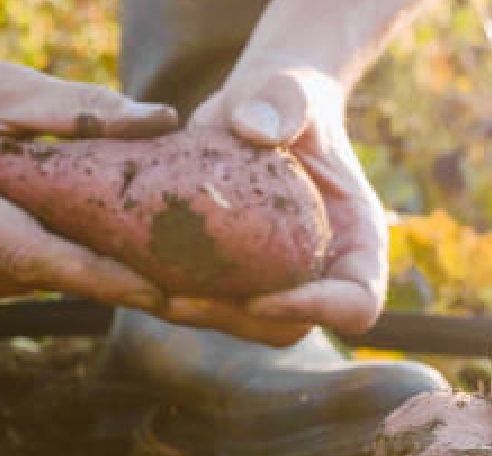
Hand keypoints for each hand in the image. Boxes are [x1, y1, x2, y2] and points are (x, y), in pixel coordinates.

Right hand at [0, 39, 179, 309]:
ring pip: (25, 282)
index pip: (35, 256)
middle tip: (176, 275)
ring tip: (131, 250)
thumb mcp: (5, 89)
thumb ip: (82, 110)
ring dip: (71, 267)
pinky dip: (38, 264)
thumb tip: (162, 119)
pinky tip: (66, 239)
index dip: (101, 279)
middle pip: (37, 274)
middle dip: (105, 274)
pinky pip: (3, 279)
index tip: (161, 293)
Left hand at [161, 67, 387, 345]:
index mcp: (358, 241)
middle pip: (294, 326)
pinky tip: (133, 275)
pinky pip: (215, 303)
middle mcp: (325, 272)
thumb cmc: (288, 97)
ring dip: (201, 316)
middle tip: (179, 300)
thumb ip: (284, 102)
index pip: (356, 304)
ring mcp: (284, 281)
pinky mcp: (241, 278)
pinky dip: (177, 295)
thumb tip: (253, 128)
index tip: (261, 297)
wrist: (260, 108)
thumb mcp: (290, 92)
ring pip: (249, 326)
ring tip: (148, 292)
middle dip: (238, 320)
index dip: (316, 311)